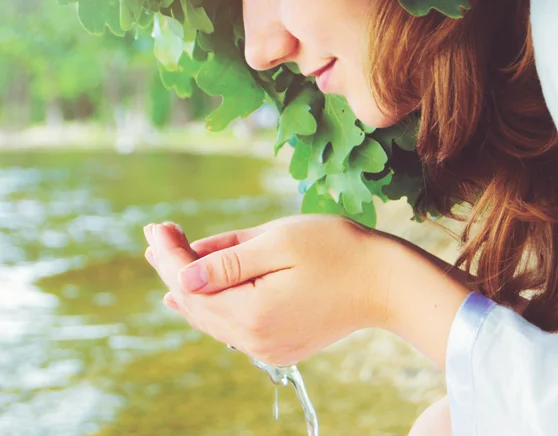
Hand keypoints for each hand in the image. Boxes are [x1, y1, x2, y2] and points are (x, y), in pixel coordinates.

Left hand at [143, 215, 388, 365]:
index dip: (170, 254)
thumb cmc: (338, 250)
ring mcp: (269, 346)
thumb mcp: (279, 242)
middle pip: (197, 304)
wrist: (387, 283)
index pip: (192, 285)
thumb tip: (182, 275)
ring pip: (212, 317)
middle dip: (173, 266)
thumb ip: (228, 262)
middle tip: (155, 236)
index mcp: (253, 314)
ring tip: (166, 257)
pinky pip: (232, 325)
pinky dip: (211, 303)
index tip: (155, 226)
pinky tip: (193, 294)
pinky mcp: (281, 343)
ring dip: (189, 285)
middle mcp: (256, 340)